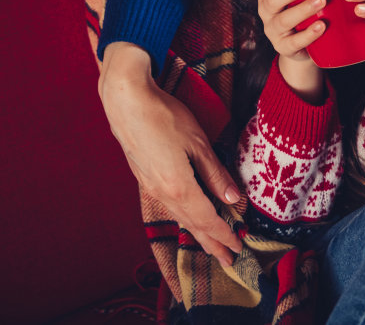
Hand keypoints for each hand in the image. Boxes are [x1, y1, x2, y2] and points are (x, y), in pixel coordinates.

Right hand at [98, 42, 243, 264]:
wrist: (126, 103)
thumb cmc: (164, 117)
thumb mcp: (198, 143)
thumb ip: (215, 174)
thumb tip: (234, 199)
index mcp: (180, 188)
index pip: (208, 221)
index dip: (224, 236)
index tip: (238, 248)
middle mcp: (163, 194)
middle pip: (192, 226)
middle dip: (212, 244)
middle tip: (228, 261)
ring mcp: (151, 187)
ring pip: (179, 217)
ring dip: (197, 232)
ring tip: (210, 244)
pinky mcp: (144, 177)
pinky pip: (168, 206)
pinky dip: (183, 217)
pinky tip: (187, 216)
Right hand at [257, 0, 328, 102]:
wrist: (314, 38)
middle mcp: (268, 10)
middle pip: (272, 1)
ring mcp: (276, 31)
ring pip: (283, 22)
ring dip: (301, 10)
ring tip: (322, 1)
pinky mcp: (287, 48)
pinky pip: (293, 44)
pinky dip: (306, 36)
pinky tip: (321, 27)